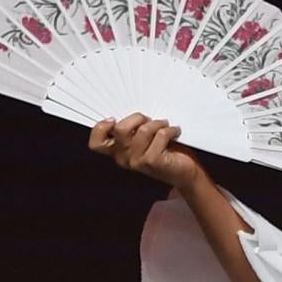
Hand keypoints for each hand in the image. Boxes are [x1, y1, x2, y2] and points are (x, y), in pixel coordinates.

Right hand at [89, 113, 205, 192]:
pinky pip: (159, 135)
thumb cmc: (165, 152)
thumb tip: (131, 107)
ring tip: (165, 126)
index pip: (96, 143)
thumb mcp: (143, 139)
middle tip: (149, 120)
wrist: (185, 173)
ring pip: (143, 130)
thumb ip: (132, 129)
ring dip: (157, 123)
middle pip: (120, 129)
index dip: (100, 128)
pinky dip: (170, 130)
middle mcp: (124, 158)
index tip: (113, 118)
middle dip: (137, 117)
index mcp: (118, 151)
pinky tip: (175, 132)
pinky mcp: (152, 162)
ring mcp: (137, 162)